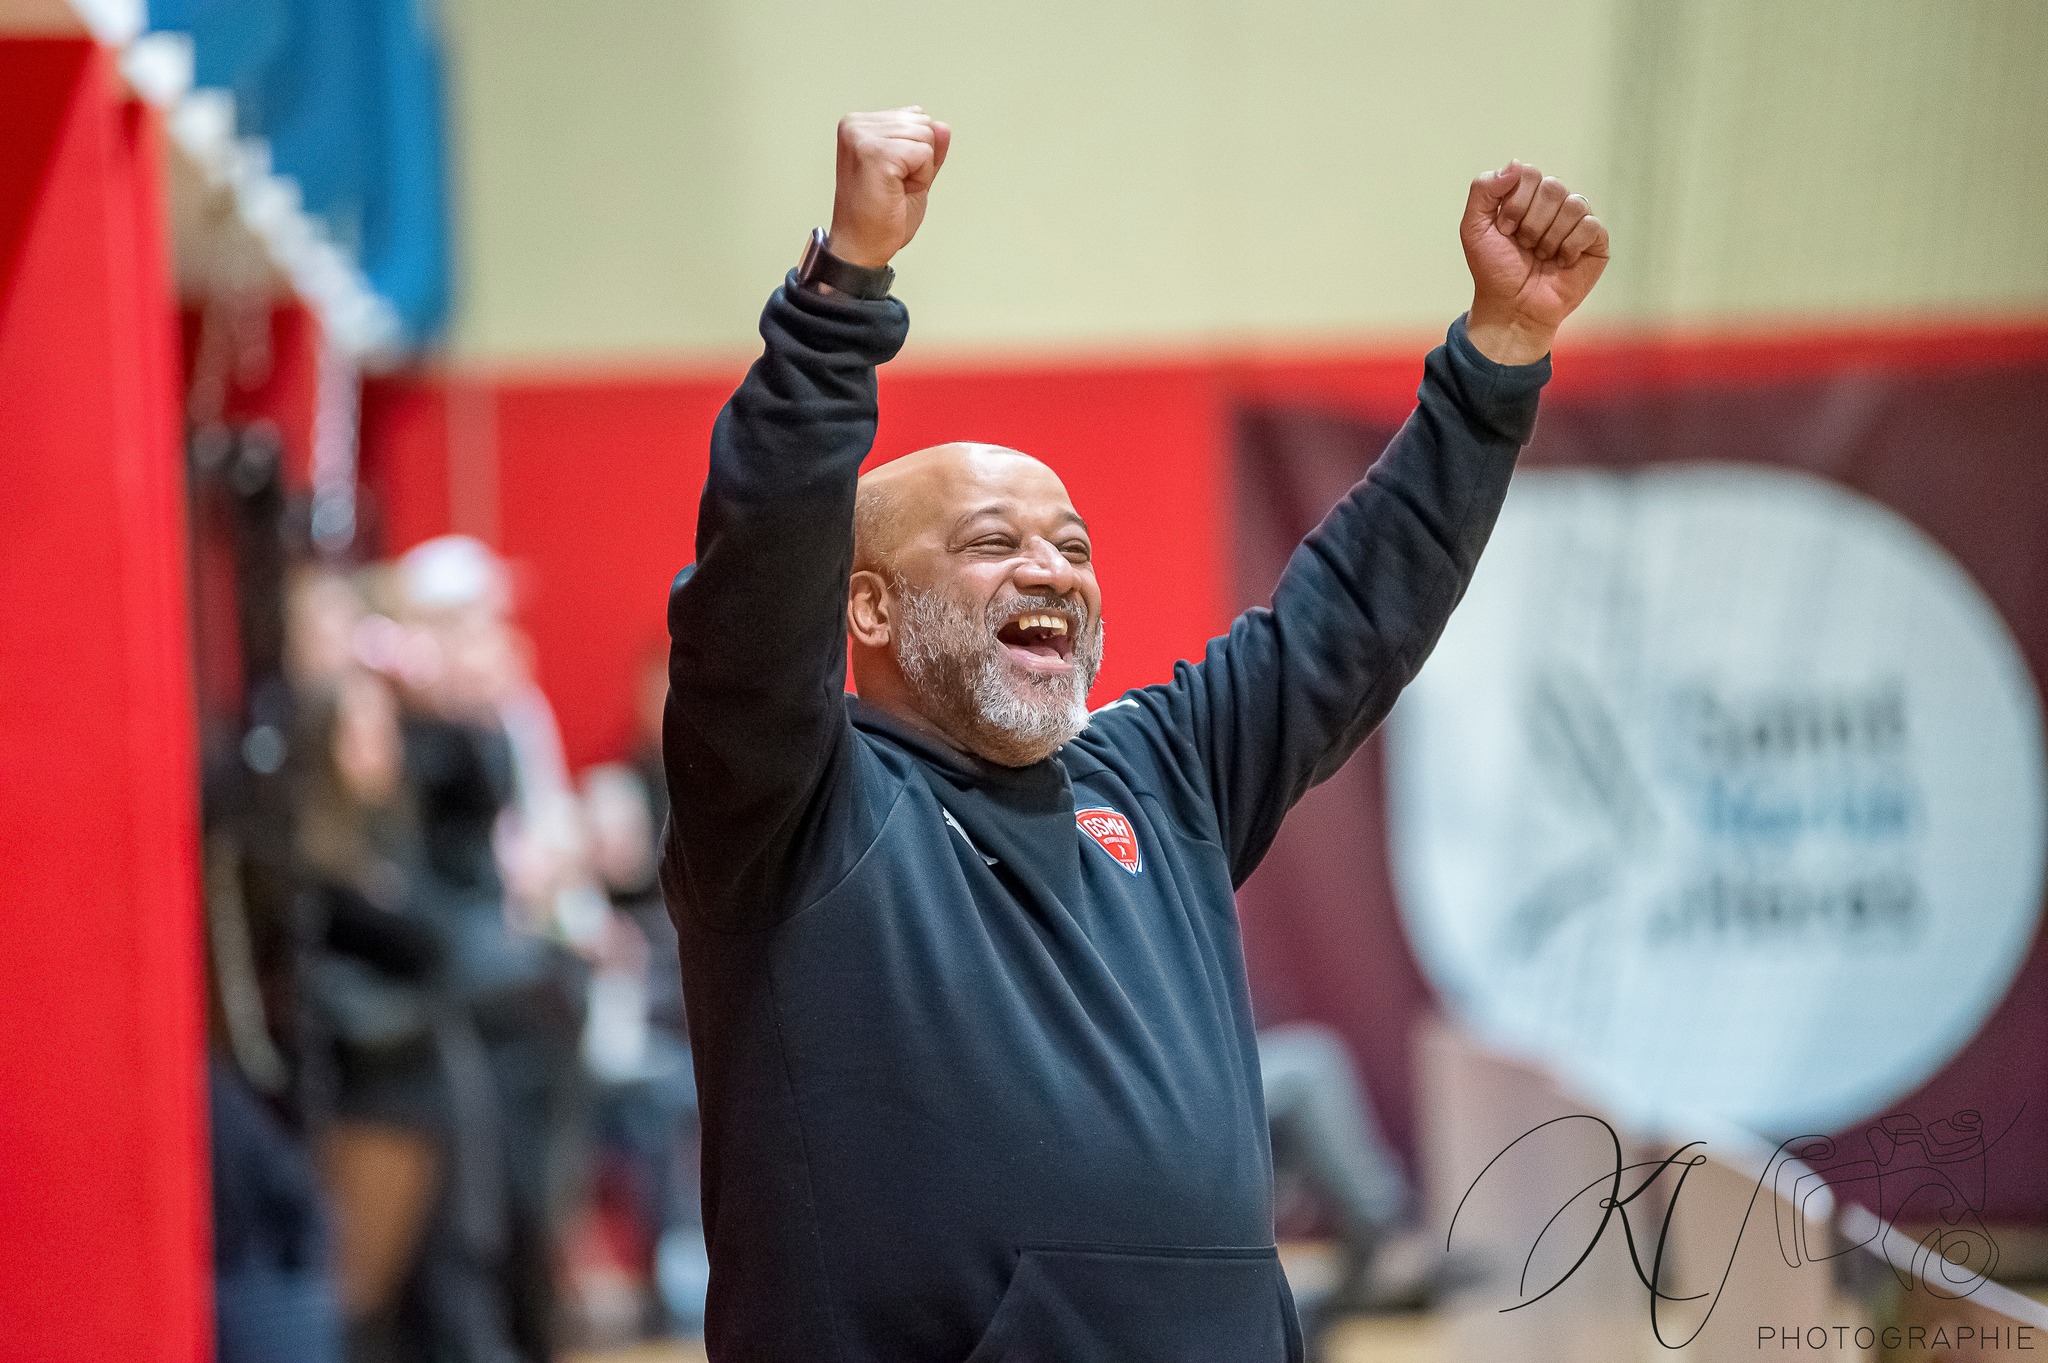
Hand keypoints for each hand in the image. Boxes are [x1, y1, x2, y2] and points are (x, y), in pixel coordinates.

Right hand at [828, 106, 950, 268]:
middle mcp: (856, 125)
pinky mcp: (875, 153)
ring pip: (925, 136)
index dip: (916, 153)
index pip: (914, 117)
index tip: (891, 177)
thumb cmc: (878, 217)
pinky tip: (895, 191)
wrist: (861, 248)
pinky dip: (920, 177)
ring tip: (893, 189)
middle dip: (920, 159)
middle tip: (894, 186)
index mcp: (860, 125)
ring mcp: (863, 137)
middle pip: (922, 123)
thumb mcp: (912, 175)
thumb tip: (942, 126)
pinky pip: (923, 153)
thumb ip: (927, 149)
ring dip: (919, 170)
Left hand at [1460, 160, 1608, 364]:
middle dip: (1531, 222)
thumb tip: (1516, 164)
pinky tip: (1561, 262)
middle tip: (1523, 245)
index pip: (1529, 174)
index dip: (1515, 203)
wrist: (1511, 307)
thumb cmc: (1494, 270)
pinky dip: (1570, 246)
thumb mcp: (1473, 228)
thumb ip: (1483, 190)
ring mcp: (1577, 220)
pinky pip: (1590, 225)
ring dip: (1549, 237)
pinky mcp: (1596, 241)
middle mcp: (1554, 203)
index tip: (1504, 230)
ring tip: (1541, 255)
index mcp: (1528, 196)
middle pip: (1552, 187)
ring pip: (1572, 204)